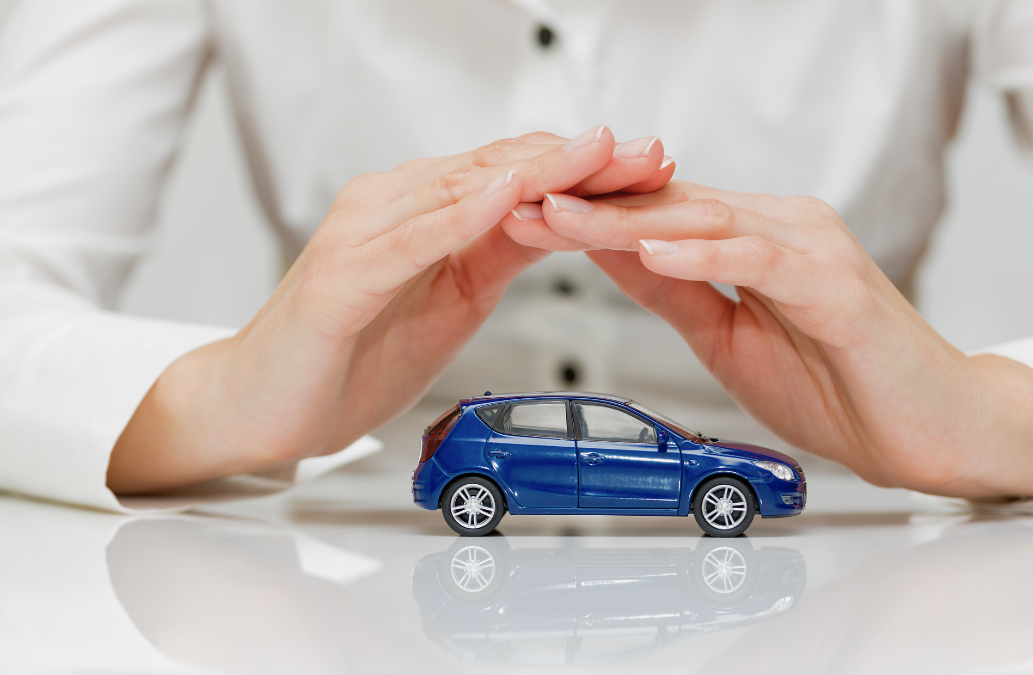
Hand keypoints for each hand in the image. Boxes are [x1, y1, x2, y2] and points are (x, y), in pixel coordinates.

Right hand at [107, 127, 672, 493]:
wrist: (261, 404)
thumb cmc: (350, 353)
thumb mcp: (452, 300)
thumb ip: (496, 252)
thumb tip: (559, 222)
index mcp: (426, 211)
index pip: (518, 173)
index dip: (588, 166)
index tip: (653, 165)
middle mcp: (395, 205)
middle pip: (503, 168)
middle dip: (583, 160)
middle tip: (650, 152)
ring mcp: (365, 234)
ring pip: (463, 191)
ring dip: (538, 172)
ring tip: (598, 154)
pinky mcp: (340, 276)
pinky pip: (410, 239)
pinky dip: (459, 217)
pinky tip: (503, 199)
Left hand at [533, 182, 1032, 498]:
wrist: (934, 433)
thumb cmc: (846, 389)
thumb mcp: (729, 340)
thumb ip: (677, 292)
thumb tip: (613, 255)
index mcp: (755, 241)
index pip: (659, 215)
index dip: (589, 215)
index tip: (524, 215)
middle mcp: (783, 230)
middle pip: (671, 206)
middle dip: (589, 206)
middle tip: (519, 199)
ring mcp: (813, 250)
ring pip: (705, 220)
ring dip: (626, 220)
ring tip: (562, 216)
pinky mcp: (837, 285)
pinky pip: (760, 260)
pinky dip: (705, 252)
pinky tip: (655, 249)